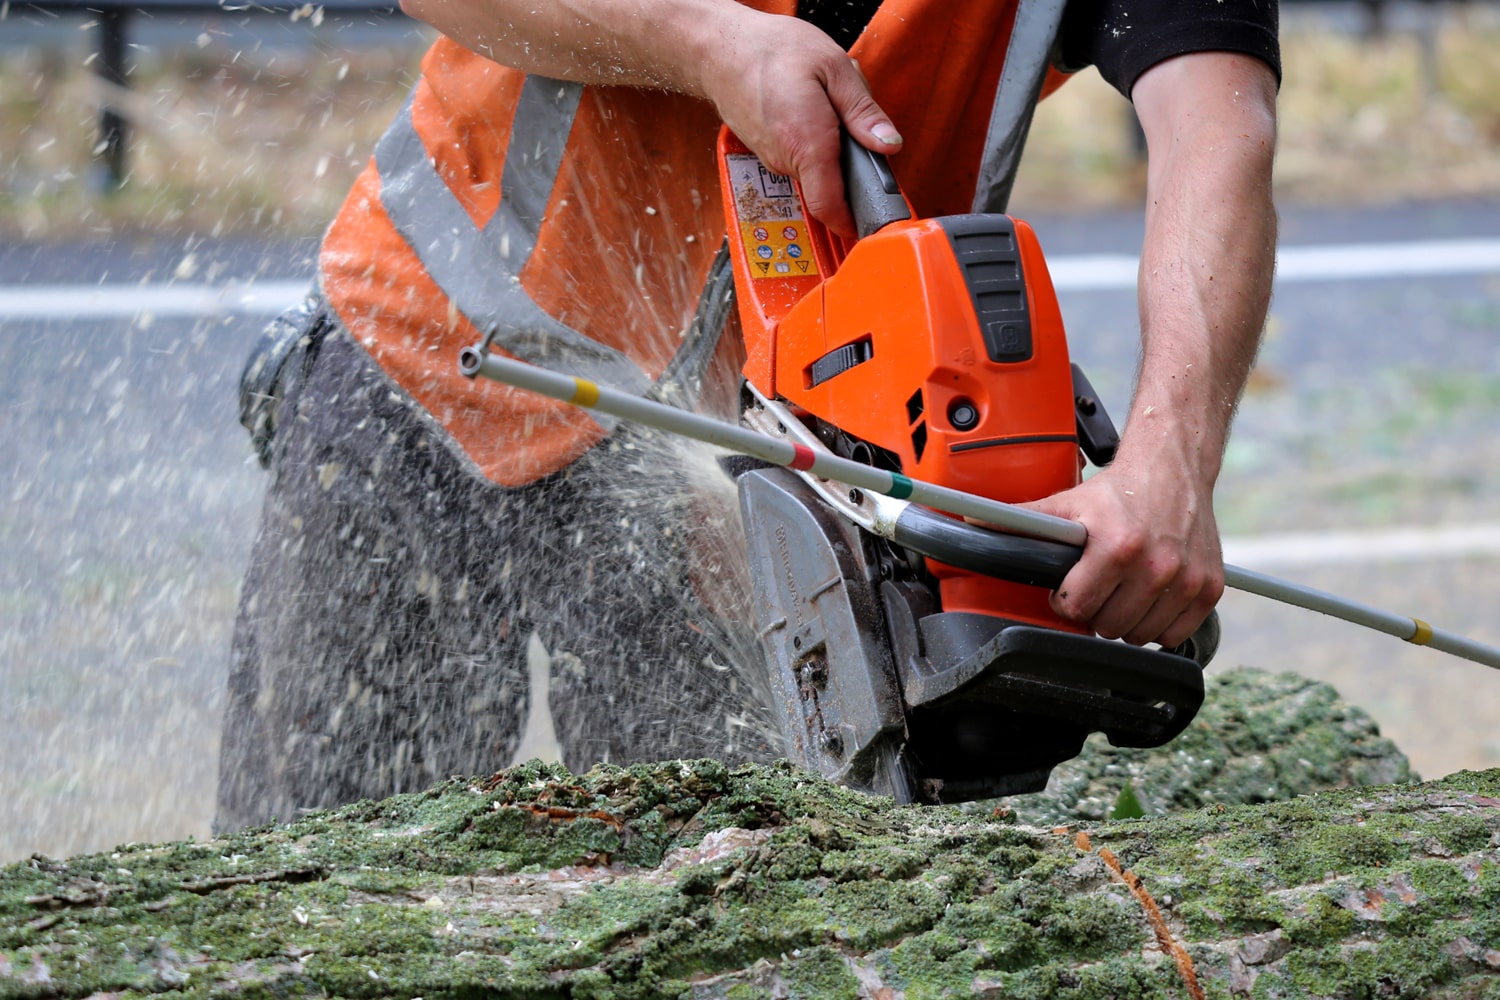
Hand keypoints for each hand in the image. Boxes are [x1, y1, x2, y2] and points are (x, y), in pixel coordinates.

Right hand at [700, 8, 901, 236]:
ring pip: (816, 168)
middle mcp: (787, 160)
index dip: (852, 222)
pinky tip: (804, 106)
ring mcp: (773, 159)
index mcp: (808, 143)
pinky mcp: (766, 152)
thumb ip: (863, 111)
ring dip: (829, 145)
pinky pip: (799, 157)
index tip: (870, 221)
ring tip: (821, 102)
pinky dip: (810, 138)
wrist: (721, 48)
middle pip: (832, 183)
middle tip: (850, 118)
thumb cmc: (771, 51)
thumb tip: (889, 145)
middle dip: (850, 158)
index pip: (830, 207)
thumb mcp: (833, 67)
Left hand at [1024, 457, 1224, 649]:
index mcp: (1117, 546)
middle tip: (1097, 587)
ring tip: (1121, 591)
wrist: (1173, 468)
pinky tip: (1148, 600)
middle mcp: (1156, 566)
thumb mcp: (1067, 503)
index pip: (1077, 607)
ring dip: (1126, 621)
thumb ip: (1021, 520)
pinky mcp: (1209, 588)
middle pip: (1108, 627)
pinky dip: (1159, 625)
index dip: (1066, 599)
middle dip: (1096, 611)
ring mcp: (1186, 580)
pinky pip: (1174, 634)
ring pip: (1139, 636)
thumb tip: (972, 524)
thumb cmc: (1117, 490)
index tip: (1069, 586)